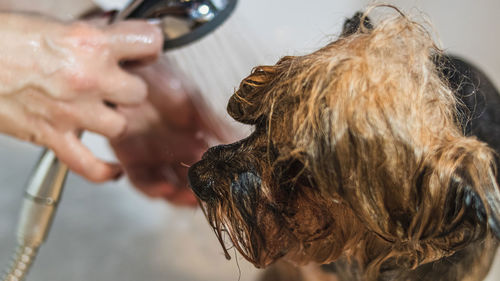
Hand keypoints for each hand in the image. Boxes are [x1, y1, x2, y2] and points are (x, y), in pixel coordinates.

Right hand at [0, 13, 162, 181]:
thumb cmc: (1, 38)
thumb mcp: (53, 23)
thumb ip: (90, 33)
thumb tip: (111, 33)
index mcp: (90, 43)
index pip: (148, 44)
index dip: (149, 47)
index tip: (144, 51)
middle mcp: (88, 79)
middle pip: (138, 92)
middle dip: (128, 88)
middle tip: (114, 83)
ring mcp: (72, 112)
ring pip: (120, 127)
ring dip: (113, 121)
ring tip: (99, 111)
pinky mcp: (52, 137)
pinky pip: (90, 165)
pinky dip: (103, 172)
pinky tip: (112, 170)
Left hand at [110, 59, 232, 205]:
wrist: (129, 67)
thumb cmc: (162, 78)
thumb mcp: (193, 101)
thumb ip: (214, 124)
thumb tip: (239, 141)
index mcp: (193, 138)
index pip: (208, 167)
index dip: (219, 180)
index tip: (230, 188)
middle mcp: (174, 150)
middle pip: (189, 181)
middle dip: (200, 194)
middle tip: (211, 200)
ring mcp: (152, 155)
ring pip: (168, 185)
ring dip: (179, 196)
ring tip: (191, 199)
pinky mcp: (129, 157)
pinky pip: (141, 180)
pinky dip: (153, 189)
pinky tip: (166, 188)